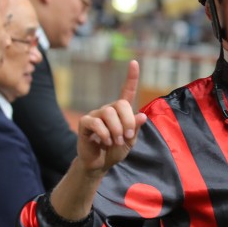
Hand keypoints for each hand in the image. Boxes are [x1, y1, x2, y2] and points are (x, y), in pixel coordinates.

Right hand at [77, 60, 146, 175]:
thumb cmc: (115, 150)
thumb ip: (135, 129)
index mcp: (121, 112)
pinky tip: (105, 142)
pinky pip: (96, 123)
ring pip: (108, 113)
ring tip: (116, 142)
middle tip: (127, 137)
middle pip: (120, 104)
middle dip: (127, 121)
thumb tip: (142, 116)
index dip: (131, 77)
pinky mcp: (85, 123)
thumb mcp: (130, 141)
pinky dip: (104, 134)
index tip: (134, 62)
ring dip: (116, 130)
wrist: (100, 163)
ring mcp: (95, 115)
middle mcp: (108, 109)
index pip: (126, 90)